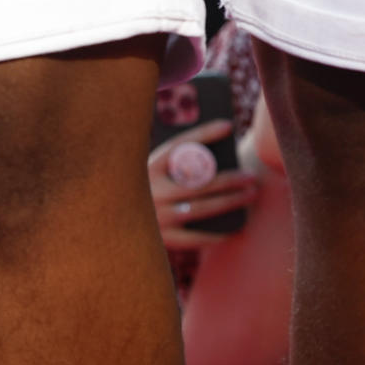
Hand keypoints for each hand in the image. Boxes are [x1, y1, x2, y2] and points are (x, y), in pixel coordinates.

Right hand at [148, 119, 258, 249]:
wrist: (114, 227)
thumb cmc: (142, 196)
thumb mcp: (150, 176)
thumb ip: (174, 167)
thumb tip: (214, 159)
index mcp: (148, 169)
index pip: (179, 146)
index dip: (204, 134)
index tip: (227, 126)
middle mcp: (152, 191)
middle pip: (199, 182)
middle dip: (230, 178)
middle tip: (250, 176)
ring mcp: (157, 215)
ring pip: (202, 208)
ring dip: (230, 201)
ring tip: (249, 194)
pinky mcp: (161, 238)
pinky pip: (195, 237)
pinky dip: (216, 234)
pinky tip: (234, 229)